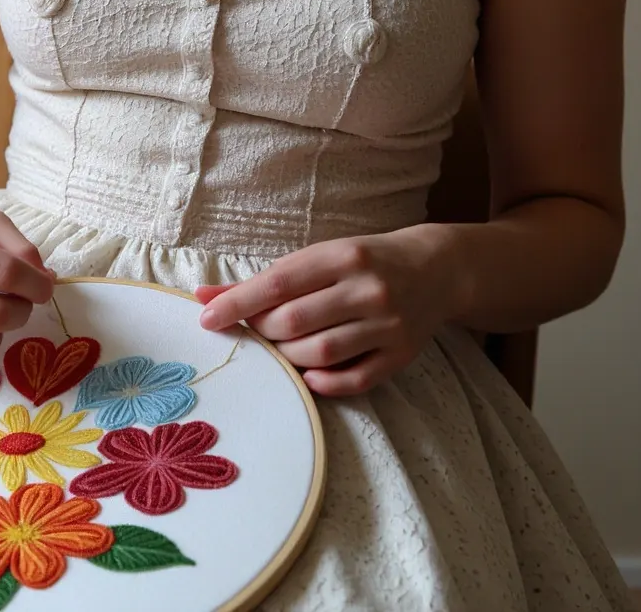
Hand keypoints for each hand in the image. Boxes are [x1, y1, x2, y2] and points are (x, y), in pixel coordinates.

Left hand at [195, 226, 459, 397]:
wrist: (436, 270)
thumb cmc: (364, 261)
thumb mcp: (320, 256)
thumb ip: (266, 280)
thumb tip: (204, 296)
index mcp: (343, 256)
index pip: (278, 283)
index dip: (238, 303)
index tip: (207, 318)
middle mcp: (367, 288)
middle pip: (296, 321)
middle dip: (262, 331)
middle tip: (253, 332)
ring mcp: (388, 324)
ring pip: (321, 352)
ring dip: (288, 357)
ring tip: (280, 350)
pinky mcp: (401, 355)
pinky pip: (356, 379)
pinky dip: (324, 382)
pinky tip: (309, 375)